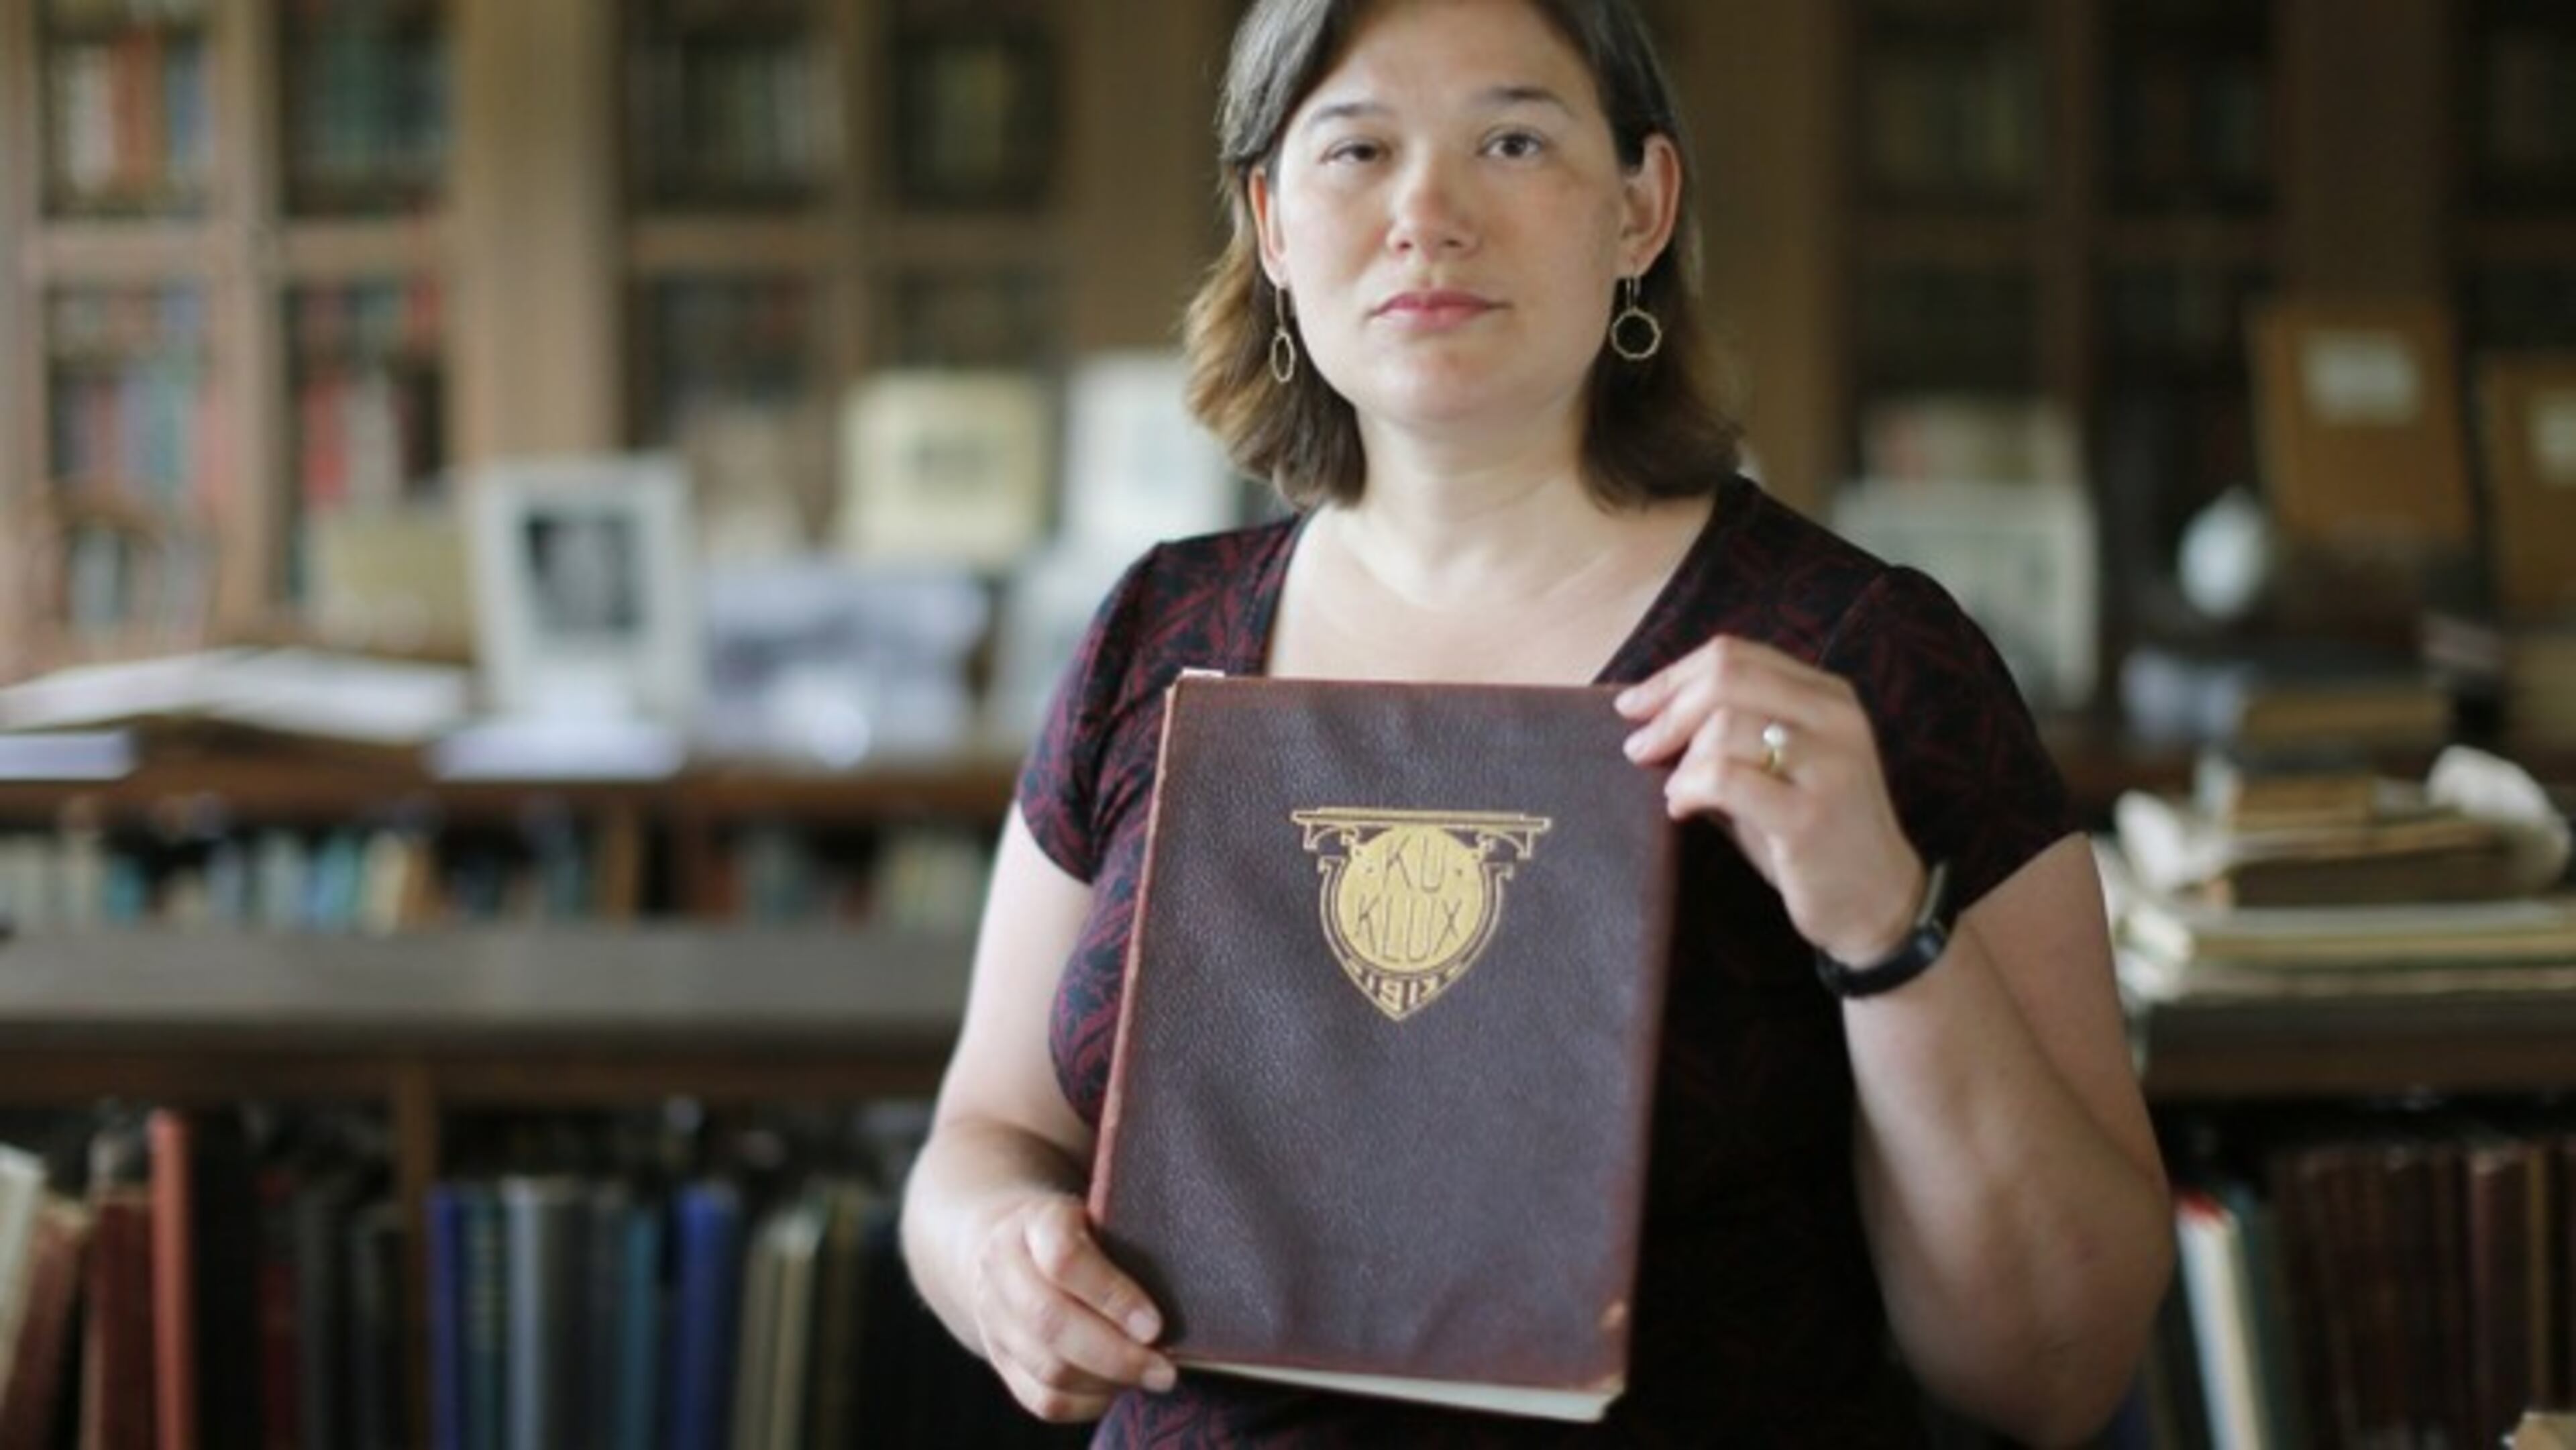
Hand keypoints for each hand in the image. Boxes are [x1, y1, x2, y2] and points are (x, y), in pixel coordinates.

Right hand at [969, 1192, 1177, 1420]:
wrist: (1008, 1244)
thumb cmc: (1078, 1227)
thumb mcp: (1097, 1209)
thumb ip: (1130, 1234)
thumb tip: (1190, 1278)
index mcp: (1033, 1221)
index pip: (1064, 1258)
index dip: (1112, 1295)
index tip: (1156, 1324)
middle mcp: (1003, 1268)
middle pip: (1051, 1322)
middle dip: (1116, 1354)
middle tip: (1166, 1370)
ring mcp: (993, 1317)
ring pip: (1047, 1367)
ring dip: (1107, 1381)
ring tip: (1152, 1378)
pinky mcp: (999, 1358)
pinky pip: (1041, 1398)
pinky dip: (1086, 1403)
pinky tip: (1119, 1390)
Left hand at [1617, 636, 1925, 965]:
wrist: (1877, 902)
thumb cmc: (1812, 833)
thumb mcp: (1779, 767)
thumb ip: (1730, 730)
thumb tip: (1648, 712)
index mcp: (1828, 695)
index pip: (1735, 655)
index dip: (1673, 676)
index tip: (1633, 706)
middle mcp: (1835, 718)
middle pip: (1726, 677)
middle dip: (1668, 710)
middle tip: (1639, 749)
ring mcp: (1828, 764)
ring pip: (1724, 725)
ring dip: (1682, 759)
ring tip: (1677, 792)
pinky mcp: (1808, 815)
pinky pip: (1725, 777)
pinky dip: (1689, 788)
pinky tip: (1683, 809)